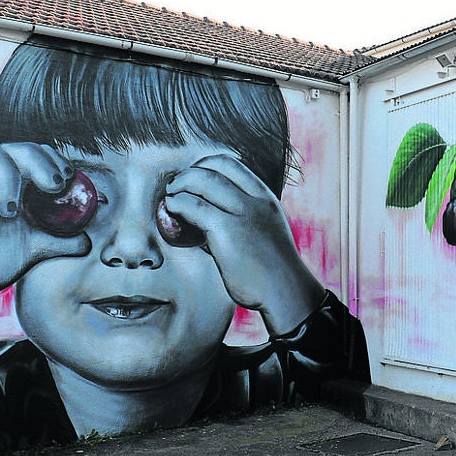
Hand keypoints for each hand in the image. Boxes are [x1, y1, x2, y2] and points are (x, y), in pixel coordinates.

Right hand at [0, 140, 91, 311]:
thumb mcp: (27, 251)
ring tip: (9, 214)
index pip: (31, 156)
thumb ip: (56, 241)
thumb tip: (88, 240)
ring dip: (8, 180)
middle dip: (39, 160)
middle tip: (53, 185)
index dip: (52, 161)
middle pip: (14, 146)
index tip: (67, 181)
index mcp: (5, 185)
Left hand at [163, 154, 323, 335]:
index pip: (231, 163)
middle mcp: (255, 199)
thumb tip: (210, 217)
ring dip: (181, 185)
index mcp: (264, 197)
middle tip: (176, 186)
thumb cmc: (272, 269)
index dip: (206, 164)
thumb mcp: (265, 230)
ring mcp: (241, 213)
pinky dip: (178, 203)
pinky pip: (194, 207)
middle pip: (214, 167)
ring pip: (203, 181)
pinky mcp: (226, 230)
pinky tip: (172, 208)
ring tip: (170, 195)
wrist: (285, 291)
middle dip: (190, 172)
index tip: (192, 176)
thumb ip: (244, 218)